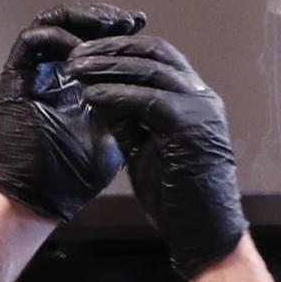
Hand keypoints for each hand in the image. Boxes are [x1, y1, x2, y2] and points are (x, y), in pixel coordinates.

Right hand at [0, 4, 146, 222]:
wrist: (43, 196)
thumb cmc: (78, 171)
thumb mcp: (117, 130)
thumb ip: (129, 103)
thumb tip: (158, 78)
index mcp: (76, 81)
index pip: (96, 41)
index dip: (119, 31)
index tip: (143, 26)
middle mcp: (53, 70)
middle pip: (76, 25)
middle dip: (104, 19)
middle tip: (129, 20)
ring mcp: (33, 72)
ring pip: (54, 23)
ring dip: (84, 19)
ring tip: (110, 24)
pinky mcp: (15, 77)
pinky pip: (33, 41)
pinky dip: (58, 36)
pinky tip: (83, 47)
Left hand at [66, 33, 247, 276]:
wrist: (204, 233)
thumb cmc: (176, 197)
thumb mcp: (144, 147)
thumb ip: (127, 119)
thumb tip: (96, 92)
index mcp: (195, 99)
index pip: (158, 56)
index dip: (122, 48)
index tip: (88, 52)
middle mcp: (202, 98)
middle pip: (155, 52)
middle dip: (111, 48)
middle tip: (76, 53)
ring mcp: (201, 110)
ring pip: (151, 69)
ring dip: (108, 66)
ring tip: (76, 68)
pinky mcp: (192, 128)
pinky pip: (148, 100)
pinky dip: (116, 95)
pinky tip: (90, 96)